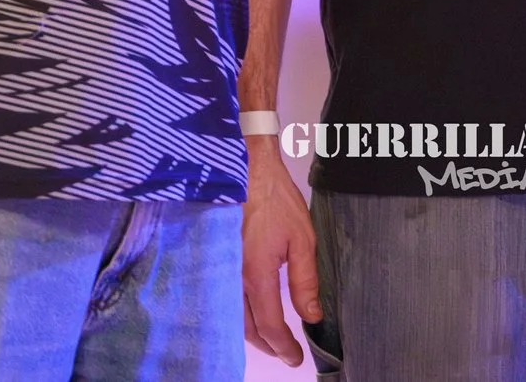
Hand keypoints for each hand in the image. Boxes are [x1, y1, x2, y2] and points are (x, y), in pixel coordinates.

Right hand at [242, 141, 321, 364]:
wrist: (243, 168)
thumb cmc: (274, 198)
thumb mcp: (301, 238)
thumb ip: (305, 281)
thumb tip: (311, 315)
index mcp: (257, 275)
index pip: (271, 326)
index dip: (285, 347)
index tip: (297, 357)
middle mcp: (233, 278)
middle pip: (248, 328)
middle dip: (269, 346)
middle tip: (286, 352)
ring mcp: (220, 270)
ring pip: (232, 316)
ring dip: (252, 333)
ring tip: (270, 338)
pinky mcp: (214, 260)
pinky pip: (222, 299)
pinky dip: (236, 315)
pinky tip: (247, 314)